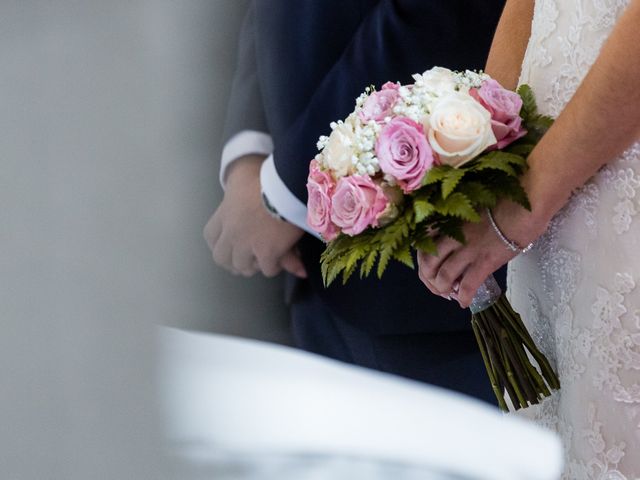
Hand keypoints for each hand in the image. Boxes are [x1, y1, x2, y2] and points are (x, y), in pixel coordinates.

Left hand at [204, 154, 305, 277]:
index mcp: (225, 213)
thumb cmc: (265, 176)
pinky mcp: (267, 253)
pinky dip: (274, 267)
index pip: (210, 235)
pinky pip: (267, 269)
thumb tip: (235, 190)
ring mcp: (248, 245)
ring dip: (254, 265)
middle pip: (222, 258)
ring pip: (244, 267)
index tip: (227, 245)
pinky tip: (282, 260)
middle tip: (247, 260)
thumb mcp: (242, 177)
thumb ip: (236, 188)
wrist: (285, 185)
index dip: (218, 243)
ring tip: (264, 261)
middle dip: (233, 261)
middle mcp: (232, 232)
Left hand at [417, 202, 542, 307]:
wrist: (524, 207)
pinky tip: (464, 303)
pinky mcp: (485, 262)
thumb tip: (456, 239)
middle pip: (428, 263)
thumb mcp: (472, 210)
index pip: (423, 243)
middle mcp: (454, 237)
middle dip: (428, 279)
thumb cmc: (503, 203)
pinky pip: (468, 285)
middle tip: (437, 286)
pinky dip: (464, 297)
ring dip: (442, 289)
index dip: (422, 260)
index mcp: (449, 223)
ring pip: (444, 276)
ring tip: (449, 295)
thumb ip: (460, 224)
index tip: (429, 268)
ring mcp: (468, 250)